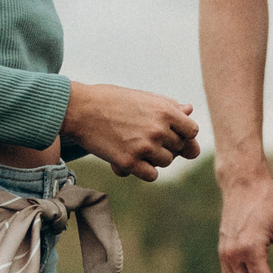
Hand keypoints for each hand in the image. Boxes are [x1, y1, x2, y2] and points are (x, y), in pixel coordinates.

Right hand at [62, 82, 199, 180]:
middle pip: (179, 148)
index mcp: (166, 111)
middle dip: (167, 145)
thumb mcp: (144, 97)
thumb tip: (190, 110)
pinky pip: (151, 175)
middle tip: (146, 138)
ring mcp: (144, 147)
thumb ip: (170, 106)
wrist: (80, 109)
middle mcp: (159, 129)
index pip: (192, 131)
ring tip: (137, 147)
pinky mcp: (128, 162)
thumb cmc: (112, 100)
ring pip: (166, 162)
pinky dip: (144, 171)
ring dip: (155, 158)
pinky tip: (133, 160)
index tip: (170, 133)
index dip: (182, 133)